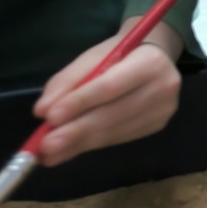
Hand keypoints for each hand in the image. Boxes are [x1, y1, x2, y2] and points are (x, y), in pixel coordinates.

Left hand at [33, 20, 183, 164]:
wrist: (155, 57)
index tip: (50, 117)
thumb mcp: (93, 57)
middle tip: (45, 145)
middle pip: (113, 114)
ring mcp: (163, 111)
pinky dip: (91, 145)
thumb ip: (67, 81)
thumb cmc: (121, 53)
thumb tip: (43, 111)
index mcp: (150, 62)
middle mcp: (163, 88)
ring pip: (114, 131)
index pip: (110, 86)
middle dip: (76, 131)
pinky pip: (118, 138)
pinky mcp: (157, 126)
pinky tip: (69, 150)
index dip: (79, 103)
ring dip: (79, 144)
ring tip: (50, 154)